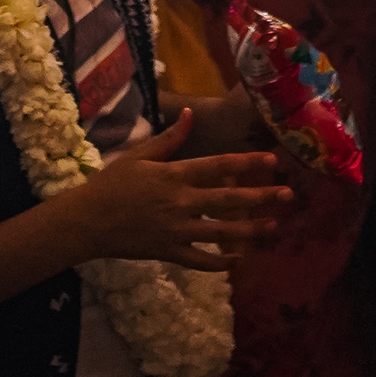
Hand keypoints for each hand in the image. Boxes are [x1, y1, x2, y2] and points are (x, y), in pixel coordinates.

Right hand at [58, 108, 290, 270]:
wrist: (87, 222)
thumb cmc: (111, 184)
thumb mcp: (138, 156)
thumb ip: (169, 139)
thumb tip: (190, 114)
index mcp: (174, 175)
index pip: (218, 166)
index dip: (247, 164)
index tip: (272, 162)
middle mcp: (180, 202)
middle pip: (229, 200)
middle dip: (261, 198)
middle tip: (288, 196)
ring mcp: (177, 230)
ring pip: (221, 232)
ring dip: (250, 230)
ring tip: (274, 227)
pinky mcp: (170, 252)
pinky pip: (201, 260)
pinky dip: (221, 262)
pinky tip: (240, 260)